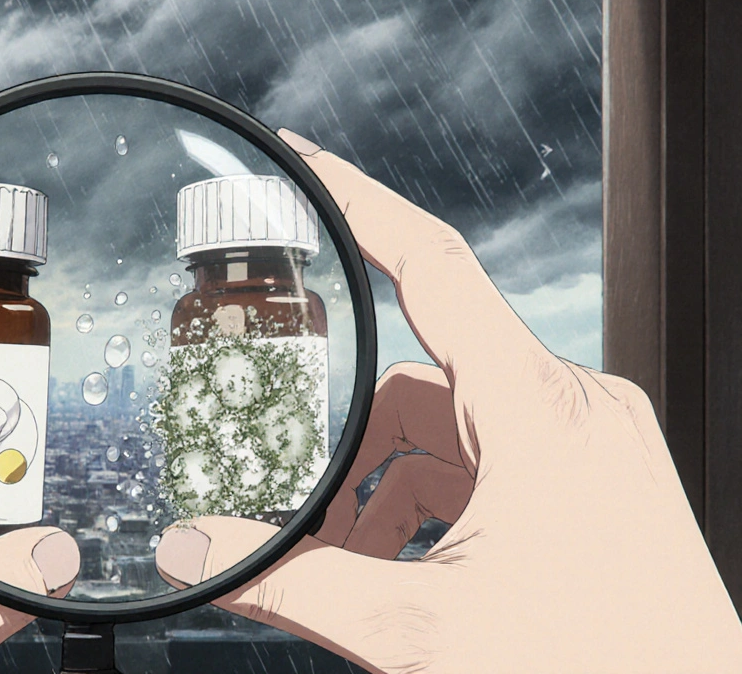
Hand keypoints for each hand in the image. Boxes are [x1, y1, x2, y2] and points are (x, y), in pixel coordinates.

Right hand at [154, 129, 741, 672]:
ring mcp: (587, 440)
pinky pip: (487, 458)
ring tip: (349, 555)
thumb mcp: (422, 629)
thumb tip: (196, 553)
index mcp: (538, 409)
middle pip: (422, 372)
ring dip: (387, 478)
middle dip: (349, 437)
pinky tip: (399, 557)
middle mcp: (570, 405)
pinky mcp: (591, 476)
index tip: (302, 161)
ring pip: (451, 421)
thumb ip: (294, 583)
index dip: (361, 200)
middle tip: (290, 486)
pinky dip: (430, 496)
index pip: (436, 263)